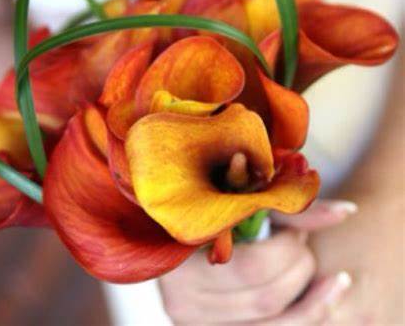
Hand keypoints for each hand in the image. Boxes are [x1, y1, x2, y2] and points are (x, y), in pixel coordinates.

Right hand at [159, 200, 355, 324]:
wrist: (169, 237)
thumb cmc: (209, 211)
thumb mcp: (242, 204)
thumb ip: (292, 209)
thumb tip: (348, 212)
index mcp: (183, 259)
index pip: (255, 267)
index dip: (288, 248)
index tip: (294, 230)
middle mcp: (182, 301)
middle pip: (268, 299)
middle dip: (299, 269)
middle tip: (301, 246)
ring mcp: (194, 323)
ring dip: (308, 298)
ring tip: (310, 267)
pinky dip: (299, 317)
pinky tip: (316, 297)